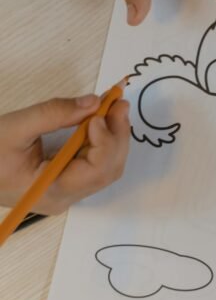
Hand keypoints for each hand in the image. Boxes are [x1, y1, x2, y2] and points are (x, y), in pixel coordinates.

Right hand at [0, 96, 130, 214]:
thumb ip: (54, 114)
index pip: (95, 171)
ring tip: (113, 108)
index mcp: (49, 191)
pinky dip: (101, 141)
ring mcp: (64, 192)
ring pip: (104, 168)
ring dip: (112, 136)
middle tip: (118, 102)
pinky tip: (101, 121)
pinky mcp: (63, 182)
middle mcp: (62, 198)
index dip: (106, 140)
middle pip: (107, 170)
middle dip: (116, 135)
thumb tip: (94, 102)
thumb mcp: (13, 128)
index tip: (102, 111)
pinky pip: (93, 164)